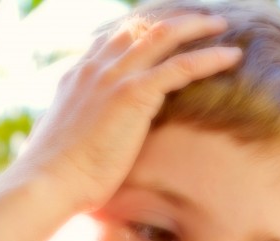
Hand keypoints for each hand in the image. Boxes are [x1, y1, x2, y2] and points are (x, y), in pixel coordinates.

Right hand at [16, 13, 241, 214]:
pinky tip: (231, 57)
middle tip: (201, 19)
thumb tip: (87, 139)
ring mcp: (113, 76)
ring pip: (163, 35)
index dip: (144, 27)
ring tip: (221, 25)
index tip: (168, 27)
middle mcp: (95, 66)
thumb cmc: (56, 176)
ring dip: (196, 26)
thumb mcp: (67, 141)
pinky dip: (208, 58)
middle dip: (174, 18)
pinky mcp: (131, 94)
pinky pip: (180, 67)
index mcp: (79, 74)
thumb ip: (81, 127)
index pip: (116, 36)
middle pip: (141, 25)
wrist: (48, 183)